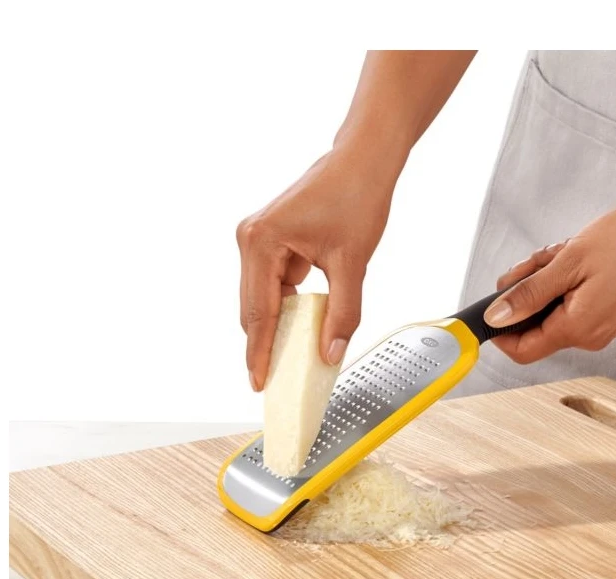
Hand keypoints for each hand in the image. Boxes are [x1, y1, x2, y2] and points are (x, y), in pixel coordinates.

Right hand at [237, 145, 397, 390]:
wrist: (364, 159)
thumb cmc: (357, 195)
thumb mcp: (352, 263)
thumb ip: (343, 314)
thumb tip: (330, 353)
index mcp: (261, 242)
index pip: (258, 313)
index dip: (259, 353)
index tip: (259, 382)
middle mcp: (251, 238)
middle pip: (253, 308)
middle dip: (266, 344)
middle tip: (276, 379)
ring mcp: (258, 239)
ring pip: (263, 299)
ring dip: (278, 326)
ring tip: (290, 358)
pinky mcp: (271, 240)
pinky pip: (274, 285)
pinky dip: (288, 307)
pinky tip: (303, 325)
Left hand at [483, 190, 615, 363]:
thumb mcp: (569, 262)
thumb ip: (529, 293)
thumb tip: (496, 316)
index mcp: (576, 328)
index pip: (522, 350)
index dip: (500, 332)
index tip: (491, 306)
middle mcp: (588, 335)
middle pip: (534, 324)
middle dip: (526, 290)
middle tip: (537, 261)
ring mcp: (600, 325)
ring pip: (551, 308)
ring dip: (547, 279)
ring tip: (563, 252)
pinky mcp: (608, 312)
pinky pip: (571, 301)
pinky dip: (565, 279)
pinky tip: (577, 257)